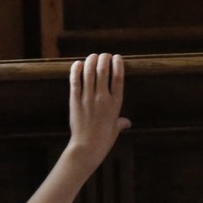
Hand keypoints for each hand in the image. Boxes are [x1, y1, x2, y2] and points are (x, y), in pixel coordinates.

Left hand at [66, 53, 128, 169]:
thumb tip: (128, 123)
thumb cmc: (104, 139)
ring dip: (91, 60)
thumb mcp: (115, 129)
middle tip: (103, 56)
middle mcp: (103, 98)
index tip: (116, 57)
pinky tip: (77, 64)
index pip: (118, 77)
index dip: (117, 63)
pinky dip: (75, 70)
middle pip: (103, 70)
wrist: (87, 147)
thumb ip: (121, 122)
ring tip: (92, 57)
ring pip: (89, 72)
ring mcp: (88, 98)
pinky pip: (75, 81)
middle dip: (103, 58)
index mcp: (116, 102)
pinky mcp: (75, 101)